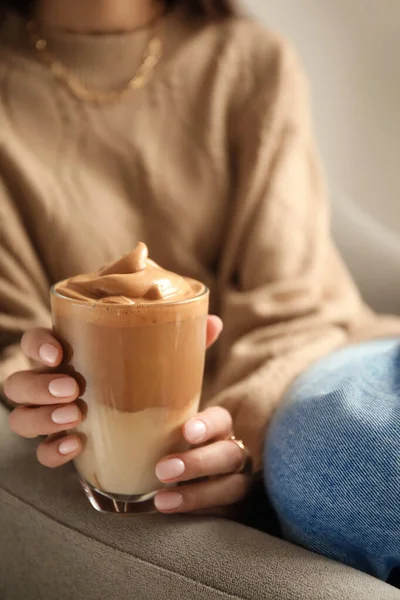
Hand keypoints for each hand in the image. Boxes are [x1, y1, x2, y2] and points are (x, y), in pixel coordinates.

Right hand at [4, 316, 222, 467]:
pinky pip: (41, 451)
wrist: (140, 420)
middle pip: (18, 382)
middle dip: (39, 386)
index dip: (38, 344)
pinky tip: (77, 445)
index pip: (35, 342)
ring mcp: (51, 416)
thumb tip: (213, 322)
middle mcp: (50, 383)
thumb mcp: (161, 357)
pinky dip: (53, 450)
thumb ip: (182, 340)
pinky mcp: (60, 443)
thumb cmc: (143, 377)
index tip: (59, 352)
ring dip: (41, 417)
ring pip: (20, 417)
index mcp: (69, 353)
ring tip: (76, 416)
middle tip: (72, 389)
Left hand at [154, 406, 250, 514]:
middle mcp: (232, 454)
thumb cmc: (168, 450)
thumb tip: (101, 422)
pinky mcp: (232, 509)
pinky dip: (199, 514)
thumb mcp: (164, 434)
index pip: (220, 420)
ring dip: (197, 495)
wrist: (189, 481)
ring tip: (162, 500)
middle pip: (229, 454)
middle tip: (163, 470)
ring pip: (232, 487)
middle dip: (198, 463)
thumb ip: (147, 427)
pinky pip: (225, 514)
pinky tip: (173, 514)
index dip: (207, 425)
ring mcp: (236, 482)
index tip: (186, 432)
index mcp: (218, 429)